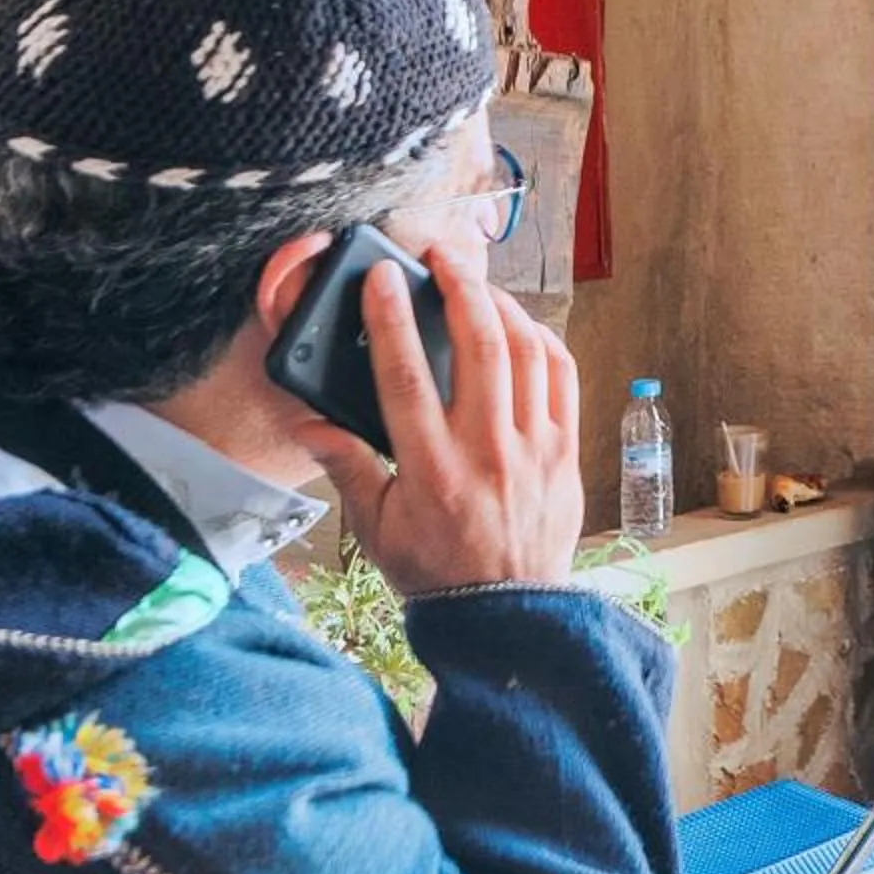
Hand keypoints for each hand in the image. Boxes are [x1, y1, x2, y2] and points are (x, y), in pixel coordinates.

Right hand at [302, 244, 584, 599]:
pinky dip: (541, 339)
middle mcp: (487, 453)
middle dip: (460, 287)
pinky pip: (562, 376)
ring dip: (501, 305)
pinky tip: (519, 324)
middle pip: (480, 347)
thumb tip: (308, 422)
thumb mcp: (376, 528)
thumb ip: (346, 468)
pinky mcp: (566, 452)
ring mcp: (535, 450)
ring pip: (526, 353)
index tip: (382, 277)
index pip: (407, 379)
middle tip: (440, 255)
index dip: (391, 321)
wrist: (508, 617)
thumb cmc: (436, 572)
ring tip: (477, 283)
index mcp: (432, 471)